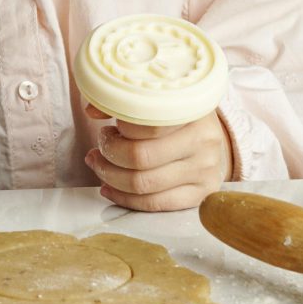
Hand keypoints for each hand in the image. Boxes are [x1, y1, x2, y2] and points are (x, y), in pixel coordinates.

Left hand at [84, 104, 232, 211]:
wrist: (210, 136)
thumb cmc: (176, 116)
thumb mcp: (158, 99)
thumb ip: (124, 100)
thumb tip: (92, 111)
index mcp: (193, 109)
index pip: (147, 124)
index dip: (119, 130)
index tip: (109, 129)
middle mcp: (204, 139)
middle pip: (141, 157)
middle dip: (109, 155)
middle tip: (99, 148)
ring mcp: (205, 169)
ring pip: (143, 183)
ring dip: (110, 176)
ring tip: (100, 165)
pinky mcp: (201, 193)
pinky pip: (154, 204)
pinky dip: (124, 198)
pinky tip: (109, 188)